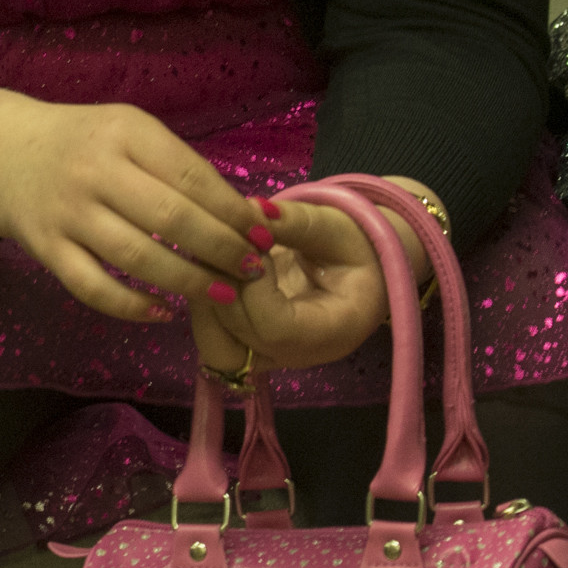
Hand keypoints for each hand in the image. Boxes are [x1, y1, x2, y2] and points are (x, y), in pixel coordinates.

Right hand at [0, 94, 269, 322]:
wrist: (2, 155)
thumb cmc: (85, 144)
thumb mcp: (128, 132)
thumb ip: (175, 166)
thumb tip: (241, 212)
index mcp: (124, 132)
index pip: (191, 176)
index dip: (232, 209)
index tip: (262, 232)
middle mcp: (94, 170)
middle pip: (170, 218)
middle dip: (220, 248)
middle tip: (252, 269)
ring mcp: (67, 212)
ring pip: (136, 257)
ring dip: (187, 280)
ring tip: (222, 294)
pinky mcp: (46, 248)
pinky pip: (92, 287)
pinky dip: (129, 306)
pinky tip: (162, 312)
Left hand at [199, 196, 394, 375]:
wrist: (362, 268)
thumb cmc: (356, 247)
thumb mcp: (336, 227)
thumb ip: (296, 222)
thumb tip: (252, 210)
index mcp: (334, 331)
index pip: (274, 328)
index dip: (252, 285)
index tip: (255, 244)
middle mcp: (300, 356)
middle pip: (240, 340)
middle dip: (223, 288)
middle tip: (225, 244)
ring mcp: (272, 357)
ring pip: (218, 350)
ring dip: (205, 302)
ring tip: (215, 259)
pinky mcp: (251, 347)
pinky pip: (215, 341)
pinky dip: (205, 308)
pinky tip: (212, 273)